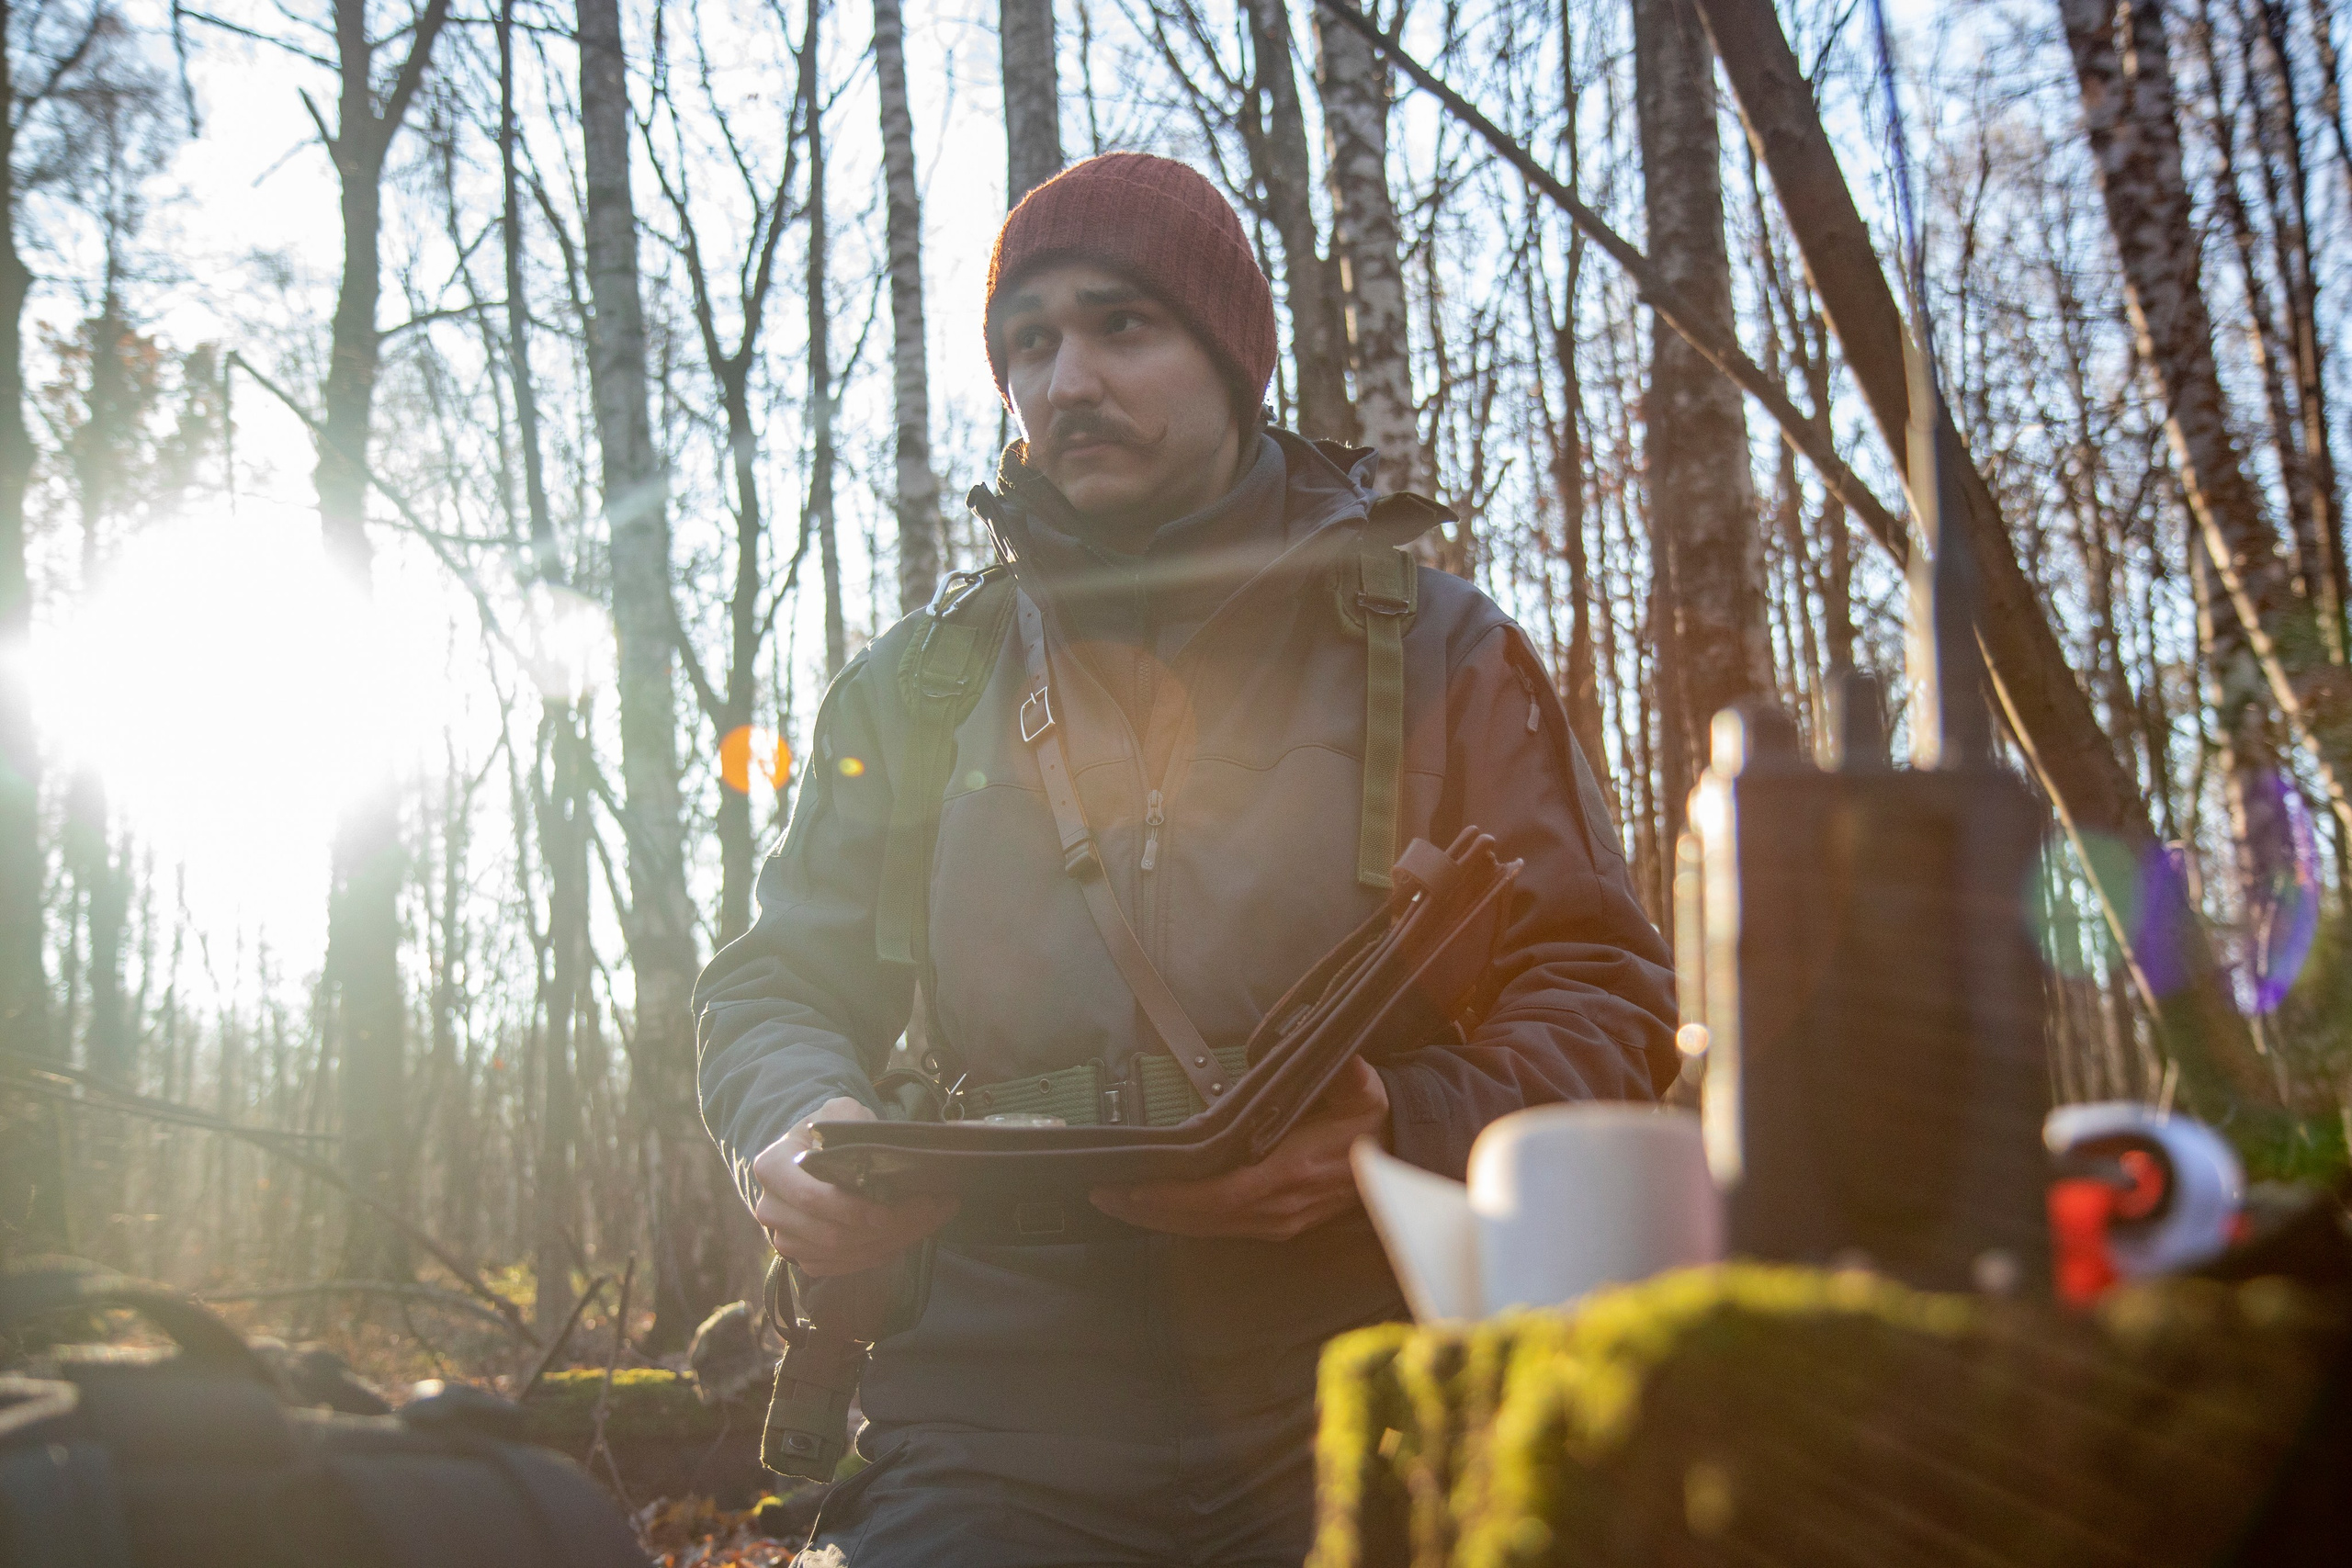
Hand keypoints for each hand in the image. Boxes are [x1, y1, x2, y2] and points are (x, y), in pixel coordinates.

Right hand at [750, 1097, 957, 1276]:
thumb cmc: (827, 1135)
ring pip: (845, 1254)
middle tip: (935, 1207)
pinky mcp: (804, 1259)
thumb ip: (854, 1121)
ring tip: (933, 1217)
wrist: (810, 1158)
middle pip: (835, 1234)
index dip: (855, 1209)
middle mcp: (772, 1209)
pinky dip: (881, 1253)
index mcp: (773, 1168)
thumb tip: (885, 1147)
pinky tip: (909, 1233)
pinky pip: (846, 1267)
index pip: (813, 1198)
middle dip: (892, 1226)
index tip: (898, 1206)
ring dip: (895, 1241)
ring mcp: (785, 1239)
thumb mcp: (838, 1112)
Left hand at [1088, 1057, 1390, 1240]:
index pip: (1218, 1194)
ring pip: (1205, 1227)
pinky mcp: (1277, 1225)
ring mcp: (1277, 1221)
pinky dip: (1183, 1219)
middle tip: (1101, 1193)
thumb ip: (1348, 1073)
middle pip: (1199, 1218)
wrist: (1400, 1159)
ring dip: (1159, 1216)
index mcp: (1290, 1172)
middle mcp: (1278, 1206)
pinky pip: (1220, 1227)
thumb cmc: (1372, 1122)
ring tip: (1116, 1201)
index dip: (1171, 1196)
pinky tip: (1157, 1209)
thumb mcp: (1364, 1090)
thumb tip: (1342, 1058)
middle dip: (1147, 1208)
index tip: (1131, 1186)